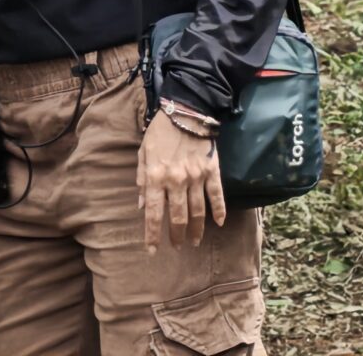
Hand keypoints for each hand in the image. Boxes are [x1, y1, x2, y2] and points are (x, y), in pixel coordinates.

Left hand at [137, 105, 225, 251]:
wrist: (185, 112)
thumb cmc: (159, 132)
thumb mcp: (143, 153)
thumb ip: (142, 180)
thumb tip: (143, 205)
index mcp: (156, 177)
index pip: (154, 213)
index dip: (153, 234)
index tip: (153, 251)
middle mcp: (176, 181)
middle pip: (178, 217)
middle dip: (177, 235)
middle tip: (178, 246)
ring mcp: (196, 178)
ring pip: (198, 211)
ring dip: (197, 229)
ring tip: (195, 241)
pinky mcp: (212, 172)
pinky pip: (217, 196)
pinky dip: (219, 211)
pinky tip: (220, 223)